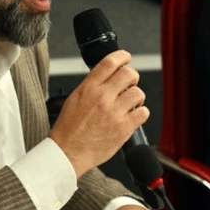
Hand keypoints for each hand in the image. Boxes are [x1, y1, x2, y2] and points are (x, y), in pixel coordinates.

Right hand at [49, 50, 148, 178]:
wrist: (67, 152)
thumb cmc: (68, 130)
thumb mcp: (74, 99)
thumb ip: (91, 87)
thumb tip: (107, 78)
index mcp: (88, 88)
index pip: (109, 62)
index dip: (122, 56)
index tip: (126, 58)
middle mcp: (102, 97)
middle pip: (128, 74)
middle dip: (132, 77)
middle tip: (130, 84)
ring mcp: (113, 112)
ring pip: (138, 93)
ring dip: (137, 97)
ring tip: (131, 104)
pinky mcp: (123, 128)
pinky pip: (143, 113)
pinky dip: (141, 113)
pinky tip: (134, 116)